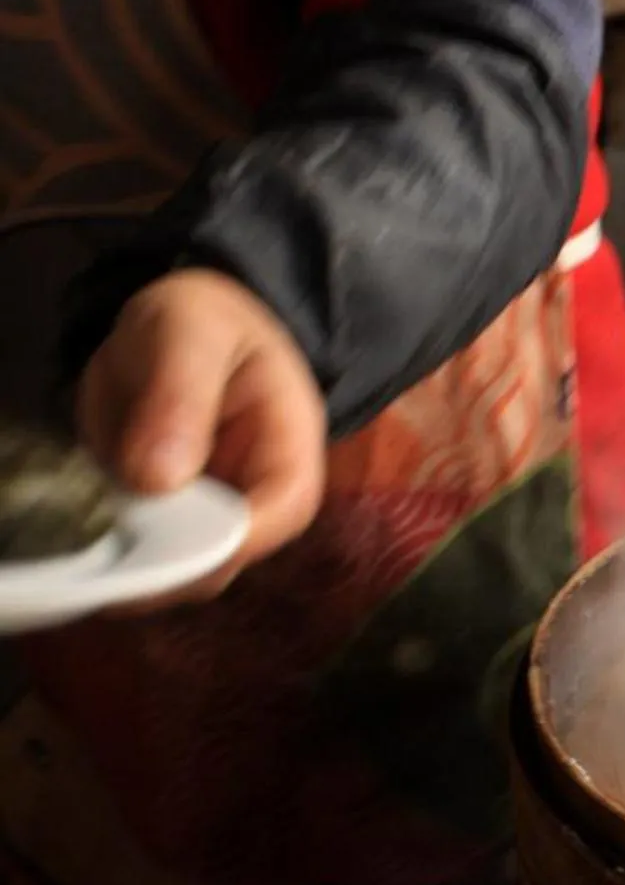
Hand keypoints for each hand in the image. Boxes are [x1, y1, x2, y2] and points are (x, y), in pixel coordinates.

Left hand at [76, 269, 326, 606]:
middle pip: (229, 554)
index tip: (163, 548)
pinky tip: (75, 532)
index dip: (232, 537)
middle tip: (101, 558)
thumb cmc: (201, 319)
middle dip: (167, 565)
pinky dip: (106, 548)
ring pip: (178, 565)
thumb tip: (158, 480)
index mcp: (288, 439)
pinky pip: (141, 551)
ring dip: (128, 559)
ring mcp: (212, 510)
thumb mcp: (189, 333)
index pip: (285, 506)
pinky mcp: (168, 518)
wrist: (180, 324)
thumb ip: (178, 396)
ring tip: (82, 540)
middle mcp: (258, 488)